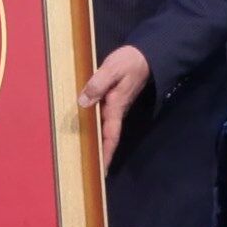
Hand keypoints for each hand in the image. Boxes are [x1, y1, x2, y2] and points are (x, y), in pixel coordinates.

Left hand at [78, 44, 149, 171]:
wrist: (144, 56)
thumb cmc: (129, 62)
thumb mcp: (112, 69)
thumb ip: (97, 84)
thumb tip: (83, 102)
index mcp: (116, 106)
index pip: (111, 135)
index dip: (106, 153)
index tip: (101, 170)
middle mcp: (115, 110)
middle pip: (107, 137)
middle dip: (99, 154)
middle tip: (87, 170)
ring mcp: (114, 107)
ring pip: (103, 129)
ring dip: (95, 142)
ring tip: (82, 155)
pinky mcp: (111, 101)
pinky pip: (101, 118)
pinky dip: (93, 127)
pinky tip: (83, 130)